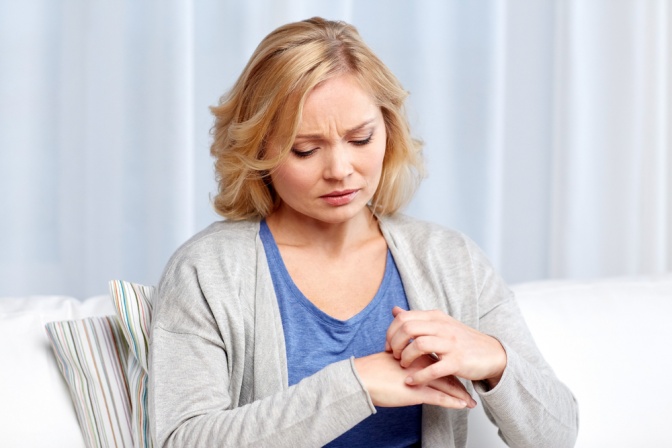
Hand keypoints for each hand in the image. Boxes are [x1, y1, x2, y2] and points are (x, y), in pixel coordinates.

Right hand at [353, 352, 476, 408]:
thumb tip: (405, 360)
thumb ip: (401, 357)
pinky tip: (462, 406)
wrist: (361, 377)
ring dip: (461, 395)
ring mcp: (420, 379)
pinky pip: (440, 398)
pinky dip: (453, 402)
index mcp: (415, 355)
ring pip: (447, 386)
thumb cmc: (371, 370)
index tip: (459, 371)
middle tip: (472, 388)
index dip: (450, 366)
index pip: (438, 361)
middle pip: (447, 372)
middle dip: (461, 381)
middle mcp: (421, 365)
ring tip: (471, 402)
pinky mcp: (417, 392)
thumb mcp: (390, 359)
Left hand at [385, 307, 506, 388]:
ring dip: (405, 357)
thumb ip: (416, 319)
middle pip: (408, 328)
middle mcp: (442, 327)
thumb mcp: (439, 324)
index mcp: (435, 317)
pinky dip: (418, 376)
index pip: (404, 318)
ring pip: (418, 345)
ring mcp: (450, 344)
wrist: (491, 353)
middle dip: (395, 344)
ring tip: (403, 366)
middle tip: (393, 356)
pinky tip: (411, 381)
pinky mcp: (457, 362)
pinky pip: (433, 368)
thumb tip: (394, 310)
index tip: (388, 346)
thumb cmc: (461, 340)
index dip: (390, 332)